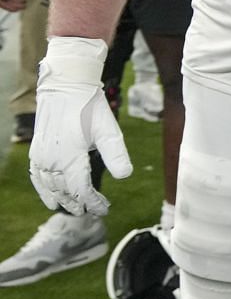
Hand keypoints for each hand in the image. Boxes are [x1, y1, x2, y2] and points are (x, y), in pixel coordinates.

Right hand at [28, 37, 128, 216]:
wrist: (65, 88)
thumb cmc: (90, 108)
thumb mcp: (109, 131)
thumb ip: (116, 155)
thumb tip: (124, 176)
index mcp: (70, 158)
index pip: (81, 190)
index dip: (92, 202)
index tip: (104, 208)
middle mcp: (52, 160)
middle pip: (65, 191)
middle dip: (79, 202)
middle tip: (93, 210)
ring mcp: (41, 156)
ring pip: (50, 187)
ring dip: (61, 199)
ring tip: (74, 208)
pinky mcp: (37, 151)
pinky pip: (37, 177)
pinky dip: (43, 189)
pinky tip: (49, 197)